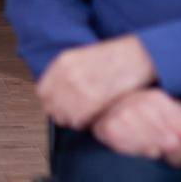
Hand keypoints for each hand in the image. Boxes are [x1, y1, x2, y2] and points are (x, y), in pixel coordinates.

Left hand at [38, 35, 156, 129]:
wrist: (137, 57)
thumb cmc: (114, 58)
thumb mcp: (83, 57)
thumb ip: (66, 74)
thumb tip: (55, 94)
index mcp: (62, 62)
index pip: (43, 92)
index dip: (51, 102)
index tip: (59, 107)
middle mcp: (67, 74)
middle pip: (51, 106)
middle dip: (61, 114)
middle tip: (73, 115)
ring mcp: (79, 86)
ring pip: (63, 116)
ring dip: (72, 120)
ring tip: (85, 116)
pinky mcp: (92, 98)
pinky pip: (78, 120)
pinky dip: (83, 123)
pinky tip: (93, 118)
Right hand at [91, 89, 180, 170]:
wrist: (95, 108)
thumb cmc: (135, 117)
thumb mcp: (162, 117)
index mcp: (158, 98)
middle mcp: (142, 103)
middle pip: (173, 139)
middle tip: (180, 164)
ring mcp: (125, 114)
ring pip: (156, 145)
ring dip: (163, 157)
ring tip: (164, 160)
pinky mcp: (109, 128)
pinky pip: (133, 148)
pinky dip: (141, 152)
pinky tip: (148, 154)